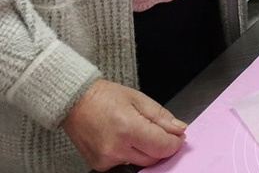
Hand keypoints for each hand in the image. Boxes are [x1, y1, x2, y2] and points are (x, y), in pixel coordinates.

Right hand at [61, 79, 185, 170]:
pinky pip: (124, 163)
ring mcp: (106, 160)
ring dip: (146, 151)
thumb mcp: (138, 98)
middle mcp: (115, 148)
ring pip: (139, 163)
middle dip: (161, 147)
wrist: (76, 102)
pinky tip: (125, 139)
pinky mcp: (99, 165)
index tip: (178, 137)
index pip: (161, 146)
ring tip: (139, 132)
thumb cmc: (105, 96)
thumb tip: (179, 129)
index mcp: (128, 128)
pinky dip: (131, 154)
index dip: (174, 143)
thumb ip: (160, 116)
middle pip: (152, 158)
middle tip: (163, 133)